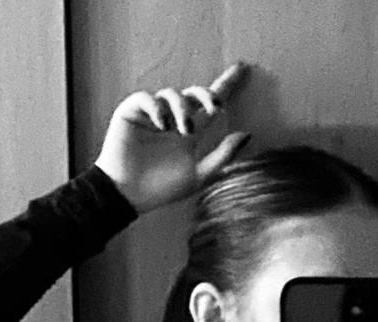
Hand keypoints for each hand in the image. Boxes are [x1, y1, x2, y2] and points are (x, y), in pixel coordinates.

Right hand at [95, 61, 250, 213]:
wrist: (130, 195)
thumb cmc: (163, 188)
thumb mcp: (199, 174)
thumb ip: (223, 155)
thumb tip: (247, 134)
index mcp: (190, 133)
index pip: (210, 105)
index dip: (226, 85)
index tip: (243, 69)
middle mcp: (173, 120)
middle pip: (193, 94)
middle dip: (206, 95)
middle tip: (215, 107)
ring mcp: (153, 115)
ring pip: (172, 94)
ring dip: (183, 108)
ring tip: (184, 130)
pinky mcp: (132, 112)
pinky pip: (146, 98)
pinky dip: (157, 108)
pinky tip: (163, 124)